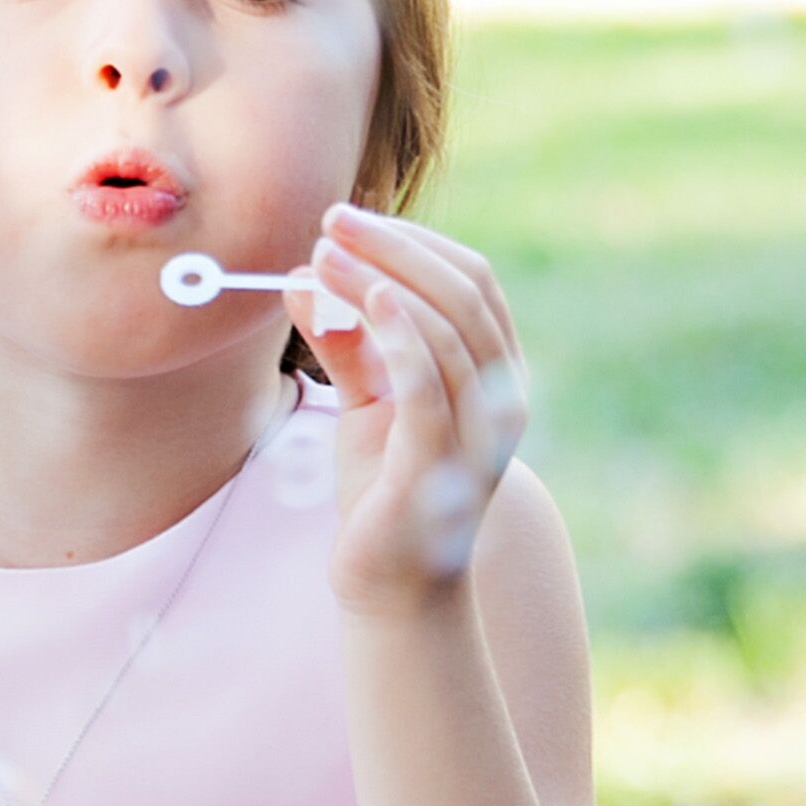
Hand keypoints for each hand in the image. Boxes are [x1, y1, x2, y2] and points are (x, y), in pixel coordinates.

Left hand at [296, 200, 531, 612]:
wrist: (390, 585)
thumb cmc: (381, 489)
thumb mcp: (365, 402)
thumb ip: (345, 342)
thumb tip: (303, 275)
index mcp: (494, 373)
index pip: (472, 281)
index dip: (413, 240)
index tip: (347, 219)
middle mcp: (502, 397)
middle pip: (464, 292)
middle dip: (396, 247)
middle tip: (332, 220)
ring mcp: (480, 432)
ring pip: (449, 329)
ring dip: (383, 279)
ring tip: (325, 255)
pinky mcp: (442, 464)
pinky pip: (430, 384)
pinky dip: (402, 333)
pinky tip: (367, 299)